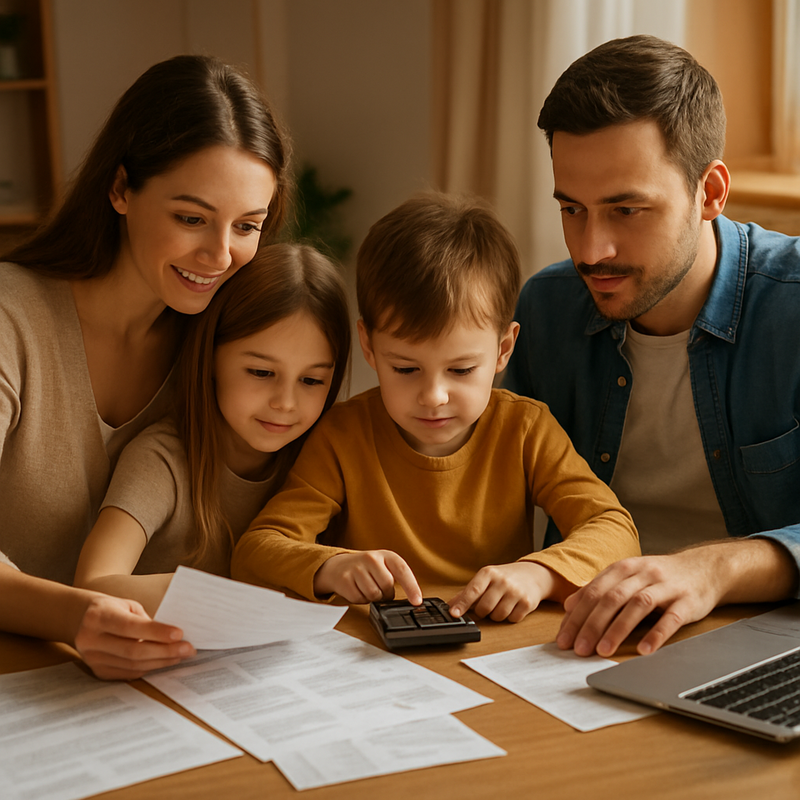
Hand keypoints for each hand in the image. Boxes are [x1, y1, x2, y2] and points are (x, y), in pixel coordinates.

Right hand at [74, 594, 194, 680]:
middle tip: (188, 648)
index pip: (130, 627)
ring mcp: (92, 659)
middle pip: (133, 650)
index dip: (156, 632)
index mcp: (98, 616)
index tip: (179, 633)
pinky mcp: (97, 671)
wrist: (80, 619)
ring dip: (161, 661)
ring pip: (133, 665)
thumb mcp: (126, 605)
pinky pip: (129, 673)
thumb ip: (145, 620)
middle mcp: (90, 639)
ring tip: (181, 654)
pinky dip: (150, 667)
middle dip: (165, 651)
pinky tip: (165, 661)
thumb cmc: (112, 609)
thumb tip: (174, 636)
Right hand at [313, 551, 422, 604]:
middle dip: (386, 593)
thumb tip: (409, 598)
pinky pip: (360, 599)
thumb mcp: (384, 566)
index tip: (417, 601)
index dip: (411, 587)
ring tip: (367, 587)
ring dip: (373, 597)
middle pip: (387, 586)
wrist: (338, 565)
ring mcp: (357, 568)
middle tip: (379, 589)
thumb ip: (396, 577)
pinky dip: (361, 599)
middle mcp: (371, 558)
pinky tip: (357, 589)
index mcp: (386, 555)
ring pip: (373, 595)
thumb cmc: (366, 568)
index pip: (402, 570)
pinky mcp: (345, 580)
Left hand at [448, 562, 556, 622]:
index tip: (454, 613)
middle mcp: (502, 581)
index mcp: (489, 573)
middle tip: (486, 606)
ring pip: (497, 616)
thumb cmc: (505, 577)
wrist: (533, 574)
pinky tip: (512, 606)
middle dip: (482, 612)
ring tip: (500, 604)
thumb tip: (450, 605)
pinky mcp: (527, 603)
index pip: (473, 590)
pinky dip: (509, 617)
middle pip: (484, 608)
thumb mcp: (485, 578)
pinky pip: (512, 619)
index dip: (462, 604)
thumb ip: (467, 592)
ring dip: (496, 615)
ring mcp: (516, 592)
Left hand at [556, 552, 724, 657]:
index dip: (576, 615)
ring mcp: (666, 586)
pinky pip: (671, 618)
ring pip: (637, 605)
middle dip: (592, 625)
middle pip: (611, 598)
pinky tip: (644, 649)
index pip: (593, 592)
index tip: (564, 637)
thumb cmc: (660, 577)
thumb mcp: (627, 577)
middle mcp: (642, 573)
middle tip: (578, 648)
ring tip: (603, 650)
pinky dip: (656, 634)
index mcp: (624, 568)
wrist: (704, 568)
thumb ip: (599, 589)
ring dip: (618, 629)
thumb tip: (569, 606)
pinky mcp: (687, 600)